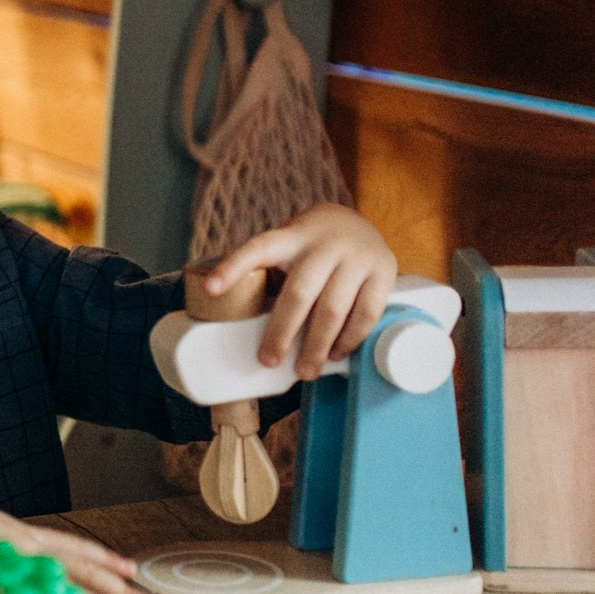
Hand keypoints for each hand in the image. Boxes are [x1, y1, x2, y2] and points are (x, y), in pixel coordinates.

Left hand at [203, 203, 396, 378]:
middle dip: (281, 332)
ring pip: (332, 308)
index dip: (233, 267)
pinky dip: (349, 338)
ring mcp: (356, 256)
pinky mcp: (383, 270)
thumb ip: (270, 273)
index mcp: (290, 238)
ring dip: (316, 345)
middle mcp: (323, 245)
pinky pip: (365, 313)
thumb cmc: (311, 248)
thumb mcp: (288, 247)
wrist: (358, 223)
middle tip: (268, 360)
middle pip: (298, 293)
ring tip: (305, 370)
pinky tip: (336, 353)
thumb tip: (239, 322)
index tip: (210, 288)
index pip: (257, 248)